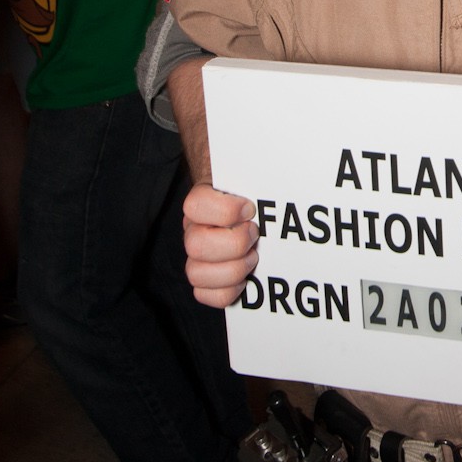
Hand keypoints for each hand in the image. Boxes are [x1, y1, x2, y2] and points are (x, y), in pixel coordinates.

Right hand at [183, 182, 258, 306]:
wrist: (247, 208)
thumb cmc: (250, 194)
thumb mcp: (250, 178)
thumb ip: (253, 175)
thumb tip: (268, 166)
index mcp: (200, 201)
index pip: (195, 205)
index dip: (226, 211)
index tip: (250, 209)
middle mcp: (193, 229)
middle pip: (196, 245)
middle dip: (234, 244)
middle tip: (255, 234)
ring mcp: (196, 256)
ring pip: (196, 274)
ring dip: (233, 270)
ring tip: (253, 257)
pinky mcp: (205, 280)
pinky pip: (204, 295)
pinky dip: (227, 291)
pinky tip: (245, 279)